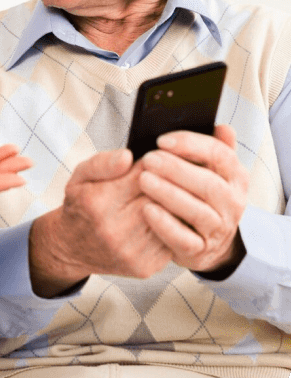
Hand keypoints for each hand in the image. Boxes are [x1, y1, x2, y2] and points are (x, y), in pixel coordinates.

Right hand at [29, 149, 172, 295]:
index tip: (157, 159)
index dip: (155, 164)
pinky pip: (173, 240)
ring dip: (175, 205)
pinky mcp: (145, 266)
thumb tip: (128, 156)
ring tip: (168, 195)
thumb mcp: (80, 175)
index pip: (143, 177)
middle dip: (168, 184)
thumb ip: (103, 162)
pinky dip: (173, 225)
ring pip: (172, 220)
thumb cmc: (80, 206)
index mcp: (98, 202)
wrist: (73, 247)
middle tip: (168, 175)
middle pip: (160, 199)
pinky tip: (166, 216)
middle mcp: (114, 230)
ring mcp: (131, 252)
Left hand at [138, 124, 248, 273]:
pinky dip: (165, 225)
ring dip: (169, 194)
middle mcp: (232, 203)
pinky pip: (184, 239)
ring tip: (143, 180)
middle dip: (176, 169)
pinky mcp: (201, 250)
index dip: (190, 145)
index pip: (220, 155)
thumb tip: (223, 127)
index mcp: (234, 177)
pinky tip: (146, 210)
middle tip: (148, 159)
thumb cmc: (200, 194)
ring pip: (198, 212)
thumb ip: (213, 147)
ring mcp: (219, 229)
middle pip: (209, 184)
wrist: (205, 241)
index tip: (161, 140)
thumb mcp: (210, 170)